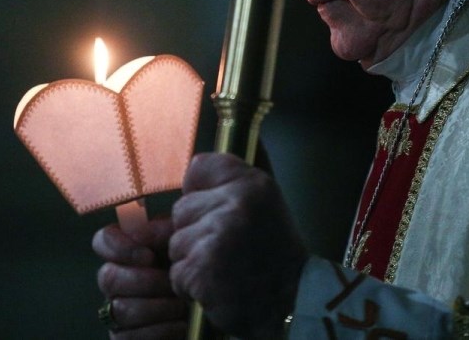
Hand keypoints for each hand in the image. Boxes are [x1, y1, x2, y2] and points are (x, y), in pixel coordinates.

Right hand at [93, 216, 187, 338]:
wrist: (214, 306)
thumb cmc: (197, 270)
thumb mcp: (187, 245)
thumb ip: (164, 231)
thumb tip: (138, 228)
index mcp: (128, 253)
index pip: (103, 241)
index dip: (119, 247)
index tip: (148, 256)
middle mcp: (116, 281)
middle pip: (108, 278)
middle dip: (145, 282)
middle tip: (174, 284)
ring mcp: (117, 312)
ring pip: (120, 309)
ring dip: (157, 308)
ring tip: (183, 306)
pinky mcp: (124, 337)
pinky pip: (127, 337)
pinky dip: (159, 330)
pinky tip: (180, 324)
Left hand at [169, 153, 309, 339]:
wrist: (293, 300)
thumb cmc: (274, 255)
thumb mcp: (263, 206)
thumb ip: (227, 189)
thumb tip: (181, 189)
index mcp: (253, 184)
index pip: (201, 167)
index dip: (201, 192)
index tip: (216, 210)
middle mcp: (236, 204)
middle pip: (182, 209)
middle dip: (195, 232)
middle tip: (227, 248)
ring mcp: (217, 236)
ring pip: (176, 243)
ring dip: (192, 260)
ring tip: (224, 267)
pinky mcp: (202, 268)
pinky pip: (176, 273)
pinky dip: (191, 285)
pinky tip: (218, 285)